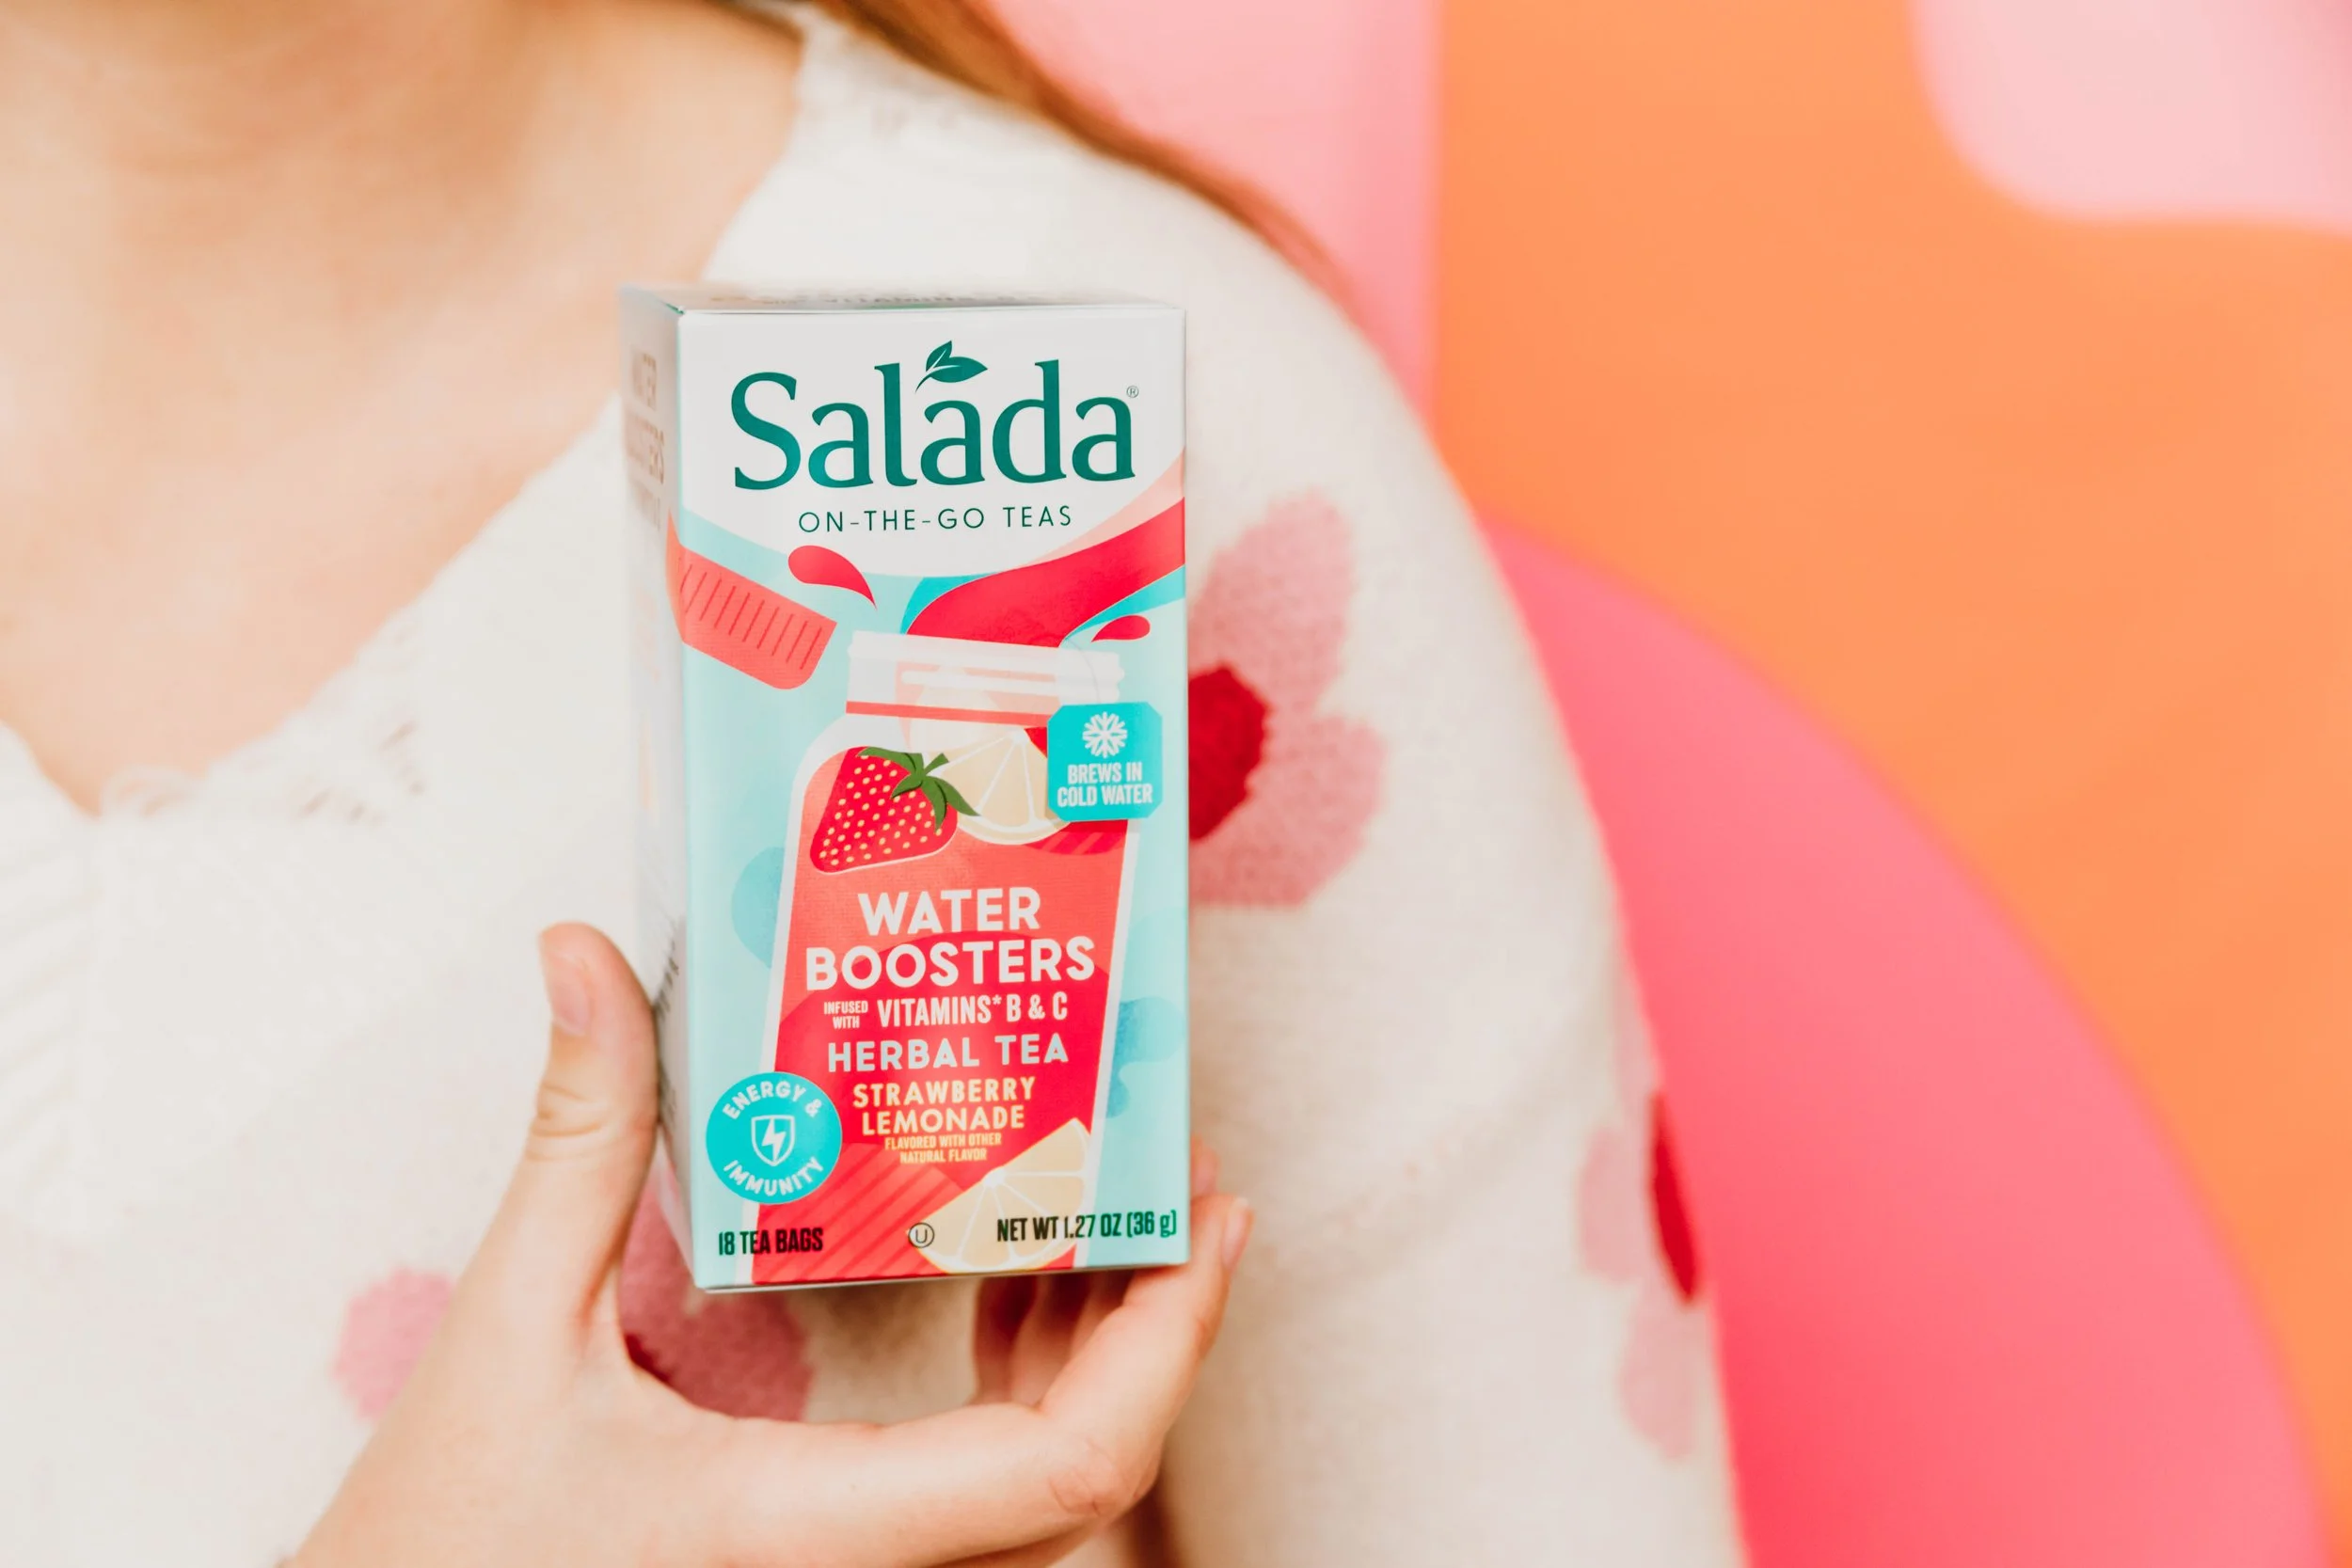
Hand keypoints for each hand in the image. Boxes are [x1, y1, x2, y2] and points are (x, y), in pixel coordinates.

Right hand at [295, 923, 1250, 1567]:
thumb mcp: (505, 1332)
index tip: (1212, 1212)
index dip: (1172, 1339)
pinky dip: (1025, 1382)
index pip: (1076, 1464)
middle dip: (1159, 1313)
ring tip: (1108, 1193)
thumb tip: (583, 956)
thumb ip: (577, 1140)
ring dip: (1098, 1341)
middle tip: (1176, 1162)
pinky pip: (983, 1488)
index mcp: (822, 1525)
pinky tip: (1006, 1277)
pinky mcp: (835, 1566)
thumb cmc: (437, 1548)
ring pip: (1045, 1484)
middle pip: (1092, 1467)